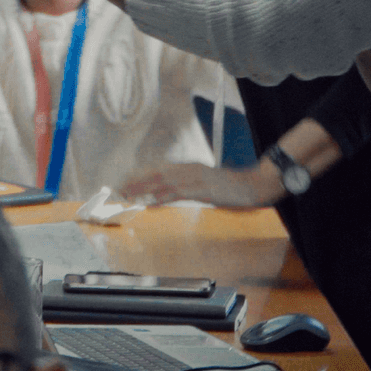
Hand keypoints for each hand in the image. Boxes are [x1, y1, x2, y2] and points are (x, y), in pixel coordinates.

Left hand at [120, 162, 283, 208]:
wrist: (252, 185)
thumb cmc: (230, 188)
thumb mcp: (205, 185)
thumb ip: (189, 187)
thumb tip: (172, 193)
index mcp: (188, 167)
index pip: (158, 170)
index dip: (140, 176)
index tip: (125, 182)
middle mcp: (188, 169)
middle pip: (155, 174)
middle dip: (136, 181)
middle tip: (118, 189)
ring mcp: (194, 178)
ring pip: (162, 182)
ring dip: (143, 188)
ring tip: (127, 195)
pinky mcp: (201, 189)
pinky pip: (176, 193)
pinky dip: (160, 197)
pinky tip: (149, 202)